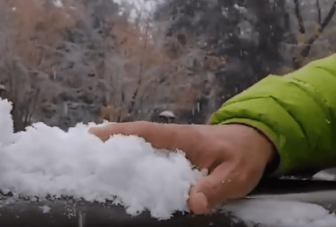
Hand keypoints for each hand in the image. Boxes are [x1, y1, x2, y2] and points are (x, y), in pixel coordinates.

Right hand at [89, 122, 275, 213]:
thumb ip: (214, 188)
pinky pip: (147, 155)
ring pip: (138, 146)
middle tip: (80, 151)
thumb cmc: (244, 156)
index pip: (145, 132)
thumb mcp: (235, 175)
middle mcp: (170, 138)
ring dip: (116, 150)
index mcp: (181, 138)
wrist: (256, 142)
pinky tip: (118, 170)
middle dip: (107, 141)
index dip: (119, 133)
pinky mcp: (173, 154)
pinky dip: (130, 159)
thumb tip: (192, 203)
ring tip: (90, 160)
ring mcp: (170, 145)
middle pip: (132, 137)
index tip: (93, 136)